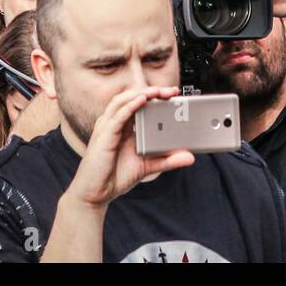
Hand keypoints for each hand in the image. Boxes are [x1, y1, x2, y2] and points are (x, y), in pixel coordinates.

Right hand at [65, 86, 193, 209]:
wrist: (96, 194)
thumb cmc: (115, 177)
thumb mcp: (147, 166)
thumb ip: (167, 160)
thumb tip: (189, 157)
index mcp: (123, 127)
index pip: (137, 103)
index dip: (153, 95)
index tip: (172, 94)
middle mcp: (114, 123)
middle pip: (131, 97)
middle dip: (150, 91)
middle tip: (170, 91)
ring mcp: (107, 128)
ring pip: (122, 101)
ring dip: (141, 94)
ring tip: (158, 92)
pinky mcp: (104, 136)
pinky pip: (118, 117)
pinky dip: (130, 106)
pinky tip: (142, 101)